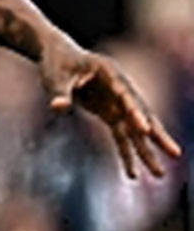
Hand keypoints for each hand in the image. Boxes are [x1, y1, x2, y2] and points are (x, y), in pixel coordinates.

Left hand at [42, 42, 181, 180]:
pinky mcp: (108, 112)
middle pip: (142, 113)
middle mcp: (119, 88)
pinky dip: (126, 153)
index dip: (134, 111)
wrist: (57, 56)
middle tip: (175, 154)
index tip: (143, 129)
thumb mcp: (54, 77)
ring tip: (159, 174)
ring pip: (135, 129)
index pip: (125, 94)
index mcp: (109, 73)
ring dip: (146, 151)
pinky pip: (120, 135)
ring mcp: (116, 102)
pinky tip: (132, 174)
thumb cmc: (56, 63)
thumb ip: (59, 93)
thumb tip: (59, 108)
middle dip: (156, 136)